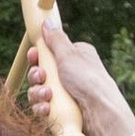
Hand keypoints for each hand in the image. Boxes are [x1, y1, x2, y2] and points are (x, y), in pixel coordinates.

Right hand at [29, 15, 134, 135]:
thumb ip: (55, 39)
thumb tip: (47, 23)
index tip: (33, 56)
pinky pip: (43, 108)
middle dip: (37, 77)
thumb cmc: (88, 80)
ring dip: (38, 94)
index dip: (37, 57)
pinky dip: (42, 109)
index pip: (48, 55)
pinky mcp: (61, 112)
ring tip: (47, 97)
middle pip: (40, 74)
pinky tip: (47, 110)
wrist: (101, 112)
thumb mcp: (69, 55)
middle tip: (42, 78)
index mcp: (74, 58)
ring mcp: (65, 95)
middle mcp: (70, 75)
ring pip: (39, 92)